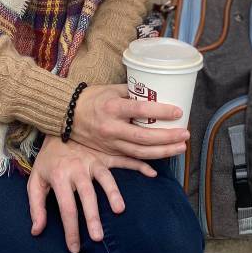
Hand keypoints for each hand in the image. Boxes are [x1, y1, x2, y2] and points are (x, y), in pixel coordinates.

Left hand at [27, 135, 156, 252]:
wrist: (58, 124)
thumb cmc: (48, 158)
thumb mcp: (35, 180)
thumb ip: (36, 206)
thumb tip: (36, 231)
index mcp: (60, 177)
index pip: (66, 207)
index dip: (70, 229)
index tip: (75, 248)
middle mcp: (78, 169)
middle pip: (86, 196)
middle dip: (92, 217)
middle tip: (98, 237)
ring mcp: (94, 161)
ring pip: (106, 178)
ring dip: (113, 193)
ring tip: (120, 210)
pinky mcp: (106, 154)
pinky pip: (124, 160)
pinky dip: (139, 166)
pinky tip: (152, 174)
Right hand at [68, 83, 189, 159]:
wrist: (66, 114)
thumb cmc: (92, 97)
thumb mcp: (111, 89)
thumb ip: (133, 92)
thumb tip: (156, 92)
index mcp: (113, 108)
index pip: (142, 110)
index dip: (162, 112)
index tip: (179, 112)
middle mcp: (112, 128)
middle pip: (144, 137)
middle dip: (168, 138)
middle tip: (185, 134)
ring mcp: (110, 143)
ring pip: (140, 153)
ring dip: (163, 152)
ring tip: (181, 147)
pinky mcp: (108, 152)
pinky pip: (130, 160)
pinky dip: (146, 163)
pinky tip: (161, 163)